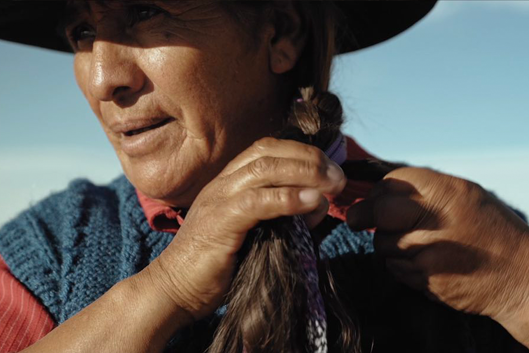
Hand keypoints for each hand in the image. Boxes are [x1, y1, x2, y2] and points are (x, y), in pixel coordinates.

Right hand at [146, 137, 346, 322]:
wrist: (175, 289)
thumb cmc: (217, 264)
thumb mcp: (257, 232)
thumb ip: (284, 214)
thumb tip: (319, 202)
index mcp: (230, 181)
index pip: (268, 149)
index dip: (302, 152)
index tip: (330, 168)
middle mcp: (224, 183)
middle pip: (269, 151)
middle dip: (309, 158)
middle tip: (338, 176)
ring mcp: (219, 199)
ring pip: (265, 168)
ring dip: (305, 171)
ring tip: (332, 184)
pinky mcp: (219, 221)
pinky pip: (257, 201)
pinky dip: (288, 198)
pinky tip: (311, 201)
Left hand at [346, 167, 528, 343]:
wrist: (521, 276)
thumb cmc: (490, 231)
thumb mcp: (466, 195)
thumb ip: (426, 190)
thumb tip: (381, 189)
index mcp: (446, 191)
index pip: (391, 182)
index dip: (377, 192)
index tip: (375, 200)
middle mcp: (436, 218)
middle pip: (378, 211)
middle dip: (363, 216)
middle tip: (358, 221)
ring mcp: (429, 250)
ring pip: (382, 243)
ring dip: (386, 245)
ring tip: (411, 245)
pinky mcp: (426, 278)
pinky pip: (393, 268)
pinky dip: (398, 266)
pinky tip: (420, 263)